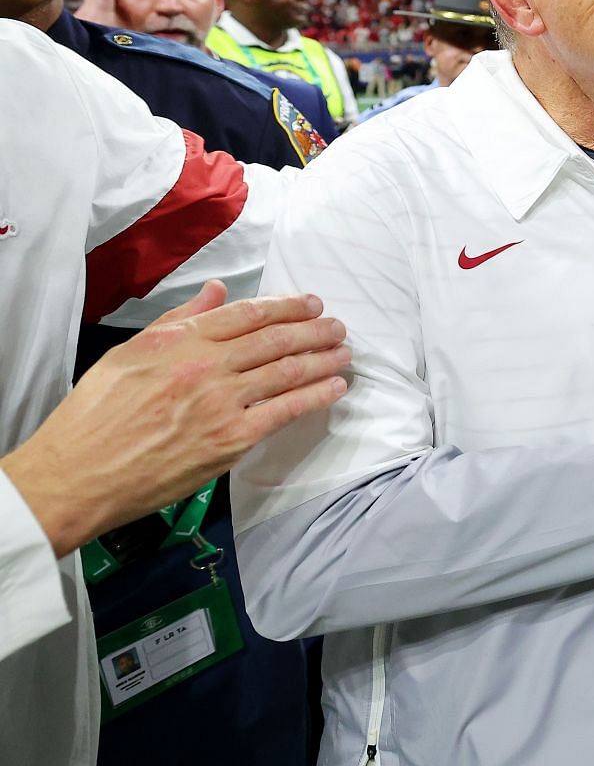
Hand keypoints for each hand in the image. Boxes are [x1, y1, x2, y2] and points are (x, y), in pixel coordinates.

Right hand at [0, 282, 350, 555]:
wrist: (76, 474)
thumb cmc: (94, 416)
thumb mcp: (128, 352)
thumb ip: (179, 319)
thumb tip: (216, 291)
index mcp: (180, 340)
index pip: (248, 314)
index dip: (288, 306)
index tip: (312, 303)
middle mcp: (206, 365)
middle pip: (276, 339)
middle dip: (315, 330)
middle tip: (338, 326)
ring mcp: (221, 403)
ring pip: (287, 372)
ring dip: (323, 359)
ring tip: (344, 352)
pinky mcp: (230, 439)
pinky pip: (285, 411)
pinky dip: (315, 395)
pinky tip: (335, 387)